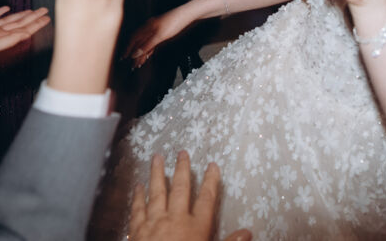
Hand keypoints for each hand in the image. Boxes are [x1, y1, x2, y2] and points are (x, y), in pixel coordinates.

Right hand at [126, 7, 193, 69]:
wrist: (189, 15)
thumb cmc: (175, 22)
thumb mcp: (160, 35)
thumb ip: (147, 45)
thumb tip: (135, 54)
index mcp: (147, 27)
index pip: (133, 39)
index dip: (127, 49)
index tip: (123, 58)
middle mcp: (150, 28)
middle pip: (139, 43)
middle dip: (134, 54)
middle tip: (131, 65)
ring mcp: (157, 31)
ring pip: (146, 44)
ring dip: (142, 54)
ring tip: (138, 64)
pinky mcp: (164, 33)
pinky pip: (153, 43)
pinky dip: (149, 50)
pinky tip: (148, 56)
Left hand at [129, 152, 251, 240]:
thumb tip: (248, 233)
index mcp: (196, 227)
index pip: (206, 199)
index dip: (210, 181)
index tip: (212, 165)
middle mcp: (176, 220)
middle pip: (180, 190)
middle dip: (182, 170)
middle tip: (182, 152)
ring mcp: (154, 224)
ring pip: (157, 194)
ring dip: (157, 175)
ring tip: (156, 157)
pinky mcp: (137, 231)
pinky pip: (138, 210)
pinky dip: (138, 197)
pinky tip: (137, 186)